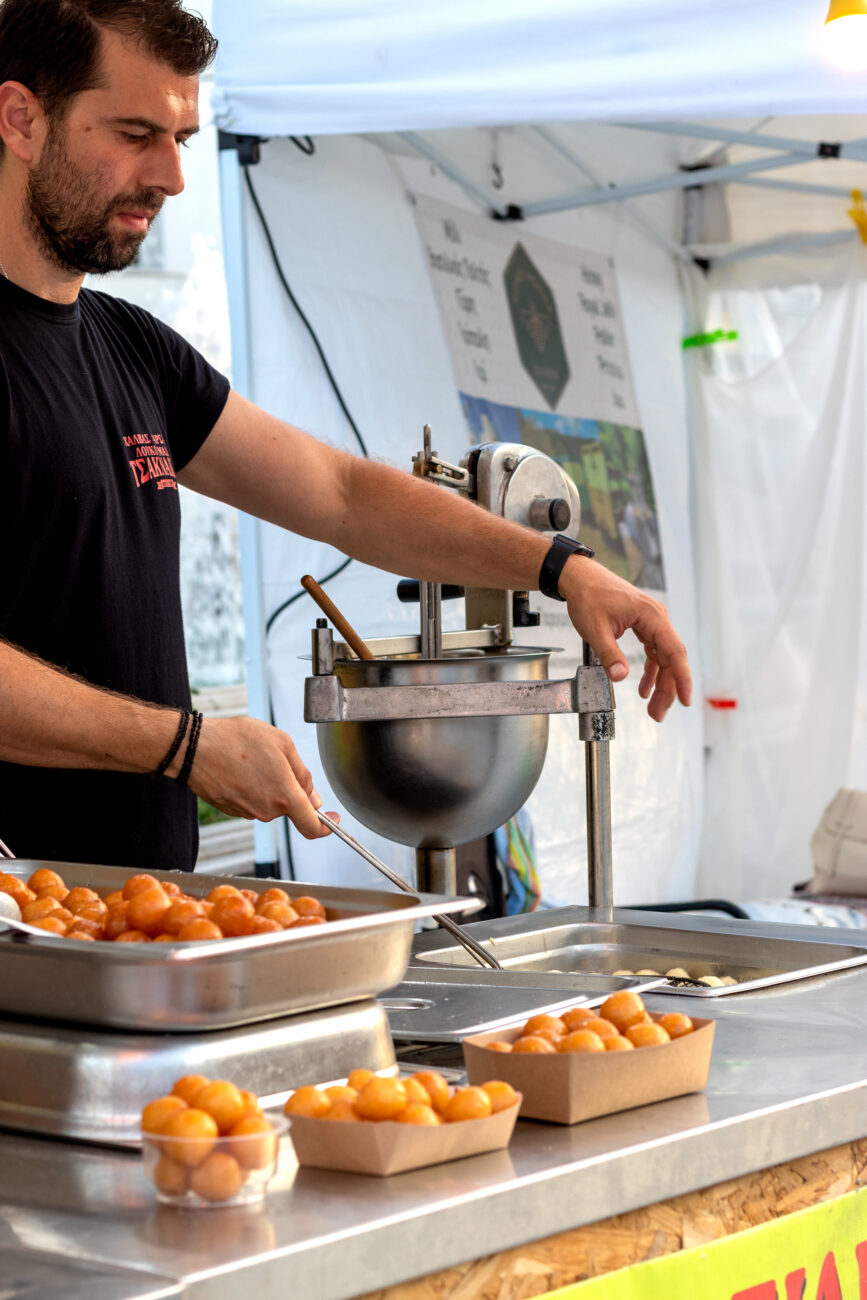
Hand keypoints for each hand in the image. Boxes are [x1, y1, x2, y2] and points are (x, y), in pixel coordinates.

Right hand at [183, 715, 339, 836]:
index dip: (326, 827)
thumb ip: (303, 773)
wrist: (194, 748)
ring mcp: (248, 812)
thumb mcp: (282, 743)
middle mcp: (267, 810)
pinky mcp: (232, 810)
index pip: (312, 826)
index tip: (332, 820)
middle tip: (274, 759)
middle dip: (289, 787)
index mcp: (284, 795)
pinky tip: (240, 767)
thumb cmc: (237, 739)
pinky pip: (252, 801)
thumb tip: (313, 797)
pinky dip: (252, 787)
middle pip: (289, 807)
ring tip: (252, 759)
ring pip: (270, 802)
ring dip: (269, 784)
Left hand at [560, 556, 691, 721]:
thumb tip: (620, 677)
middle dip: (667, 689)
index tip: (685, 700)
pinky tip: (644, 688)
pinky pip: (653, 652)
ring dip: (659, 683)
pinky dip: (650, 671)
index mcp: (652, 616)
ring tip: (653, 707)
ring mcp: (651, 622)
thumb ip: (609, 654)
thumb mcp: (595, 628)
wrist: (579, 578)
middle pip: (670, 659)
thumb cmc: (588, 595)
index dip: (682, 678)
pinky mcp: (643, 625)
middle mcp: (657, 618)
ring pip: (662, 658)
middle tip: (658, 714)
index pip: (674, 652)